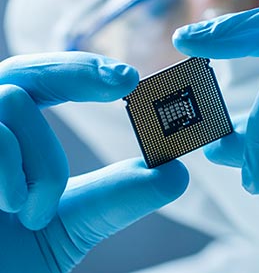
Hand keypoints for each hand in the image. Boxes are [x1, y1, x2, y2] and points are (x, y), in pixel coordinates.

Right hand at [0, 52, 187, 272]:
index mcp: (4, 140)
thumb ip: (116, 196)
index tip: (130, 78)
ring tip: (37, 213)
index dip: (80, 70)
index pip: (39, 83)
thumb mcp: (69, 225)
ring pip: (13, 101)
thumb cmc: (10, 263)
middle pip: (22, 71)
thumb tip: (176, 173)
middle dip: (78, 70)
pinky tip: (9, 213)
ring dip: (44, 162)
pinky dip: (15, 176)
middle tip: (126, 80)